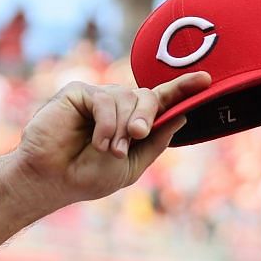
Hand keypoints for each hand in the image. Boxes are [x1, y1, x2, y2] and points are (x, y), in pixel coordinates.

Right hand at [7, 72, 210, 207]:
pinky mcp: (79, 93)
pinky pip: (105, 99)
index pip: (162, 100)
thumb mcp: (131, 165)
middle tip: (138, 134)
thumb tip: (181, 115)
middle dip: (148, 115)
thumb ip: (155, 141)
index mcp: (133, 122)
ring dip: (123, 128)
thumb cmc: (87, 176)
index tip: (207, 80)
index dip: (183, 89)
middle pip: (149, 96)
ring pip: (128, 98)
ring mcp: (99, 97)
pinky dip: (107, 124)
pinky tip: (99, 141)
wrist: (53, 180)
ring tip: (108, 150)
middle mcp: (118, 106)